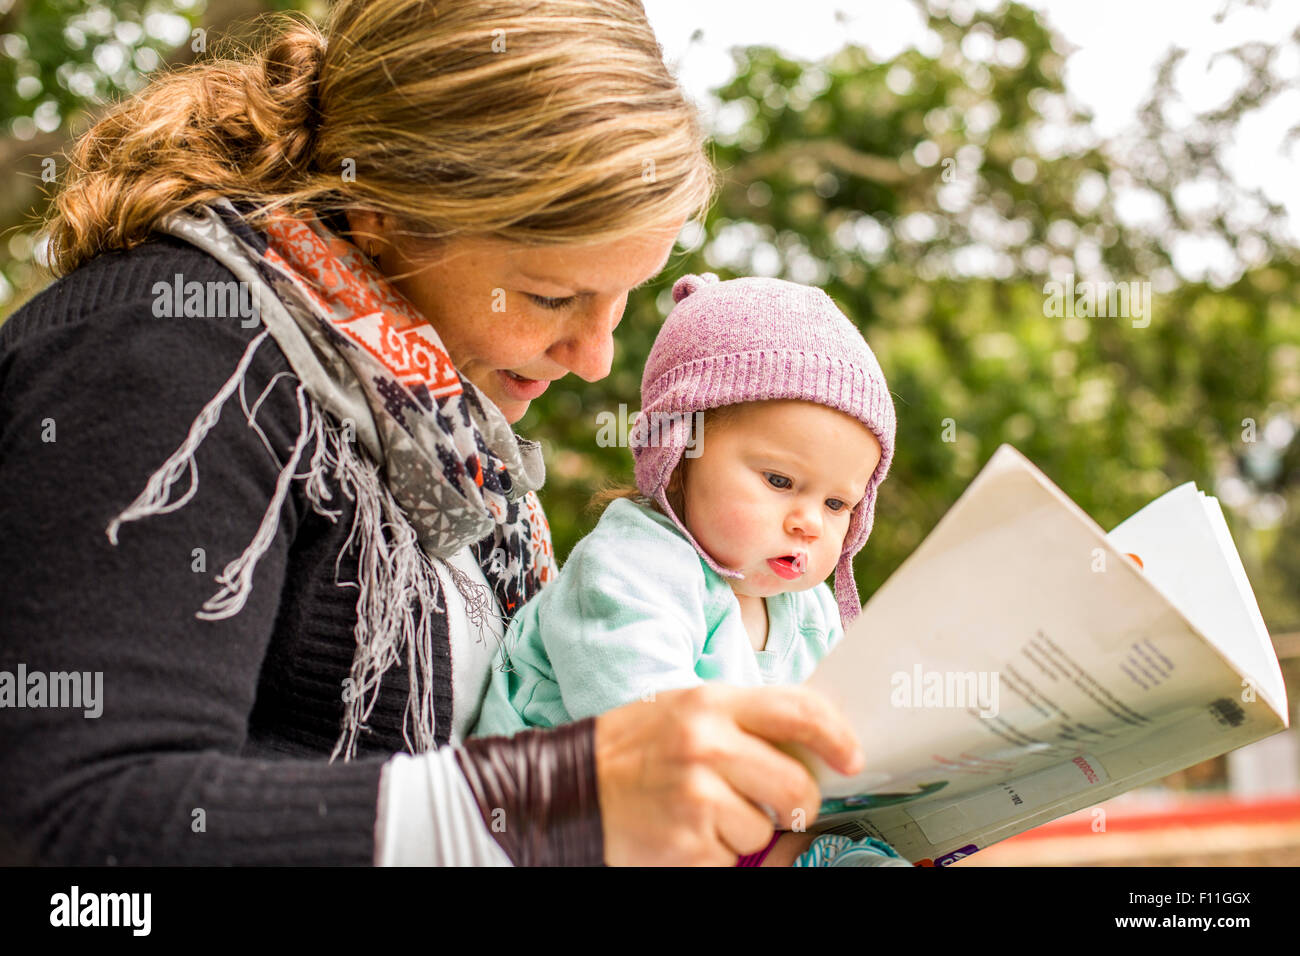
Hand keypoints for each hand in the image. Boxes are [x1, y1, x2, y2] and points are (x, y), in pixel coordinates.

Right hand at [593, 684, 864, 865]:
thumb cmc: (634, 749)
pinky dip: (718, 853)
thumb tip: (812, 741)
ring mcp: (697, 798)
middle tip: (776, 802)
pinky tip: (687, 831)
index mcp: (710, 704)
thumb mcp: (687, 709)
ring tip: (703, 811)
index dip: (836, 736)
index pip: (797, 711)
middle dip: (796, 802)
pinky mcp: (688, 845)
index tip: (852, 758)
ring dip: (746, 830)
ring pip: (766, 828)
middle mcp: (706, 746)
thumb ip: (745, 719)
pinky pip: (735, 858)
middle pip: (795, 785)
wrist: (569, 788)